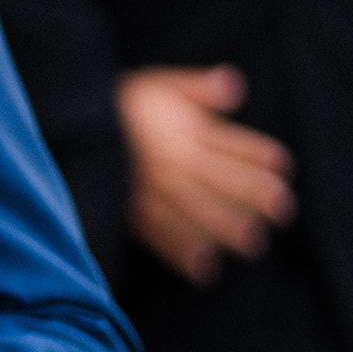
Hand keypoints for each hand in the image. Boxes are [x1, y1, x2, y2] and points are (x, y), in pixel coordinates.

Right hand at [118, 65, 296, 286]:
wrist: (69, 127)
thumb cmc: (118, 106)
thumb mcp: (156, 83)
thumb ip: (196, 88)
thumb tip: (235, 85)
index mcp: (180, 129)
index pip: (228, 142)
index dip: (257, 154)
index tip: (283, 167)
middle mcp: (170, 160)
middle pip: (218, 178)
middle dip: (252, 194)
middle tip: (282, 210)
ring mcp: (150, 189)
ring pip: (193, 210)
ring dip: (224, 227)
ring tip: (253, 244)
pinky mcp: (129, 211)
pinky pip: (158, 233)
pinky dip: (182, 252)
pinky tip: (204, 268)